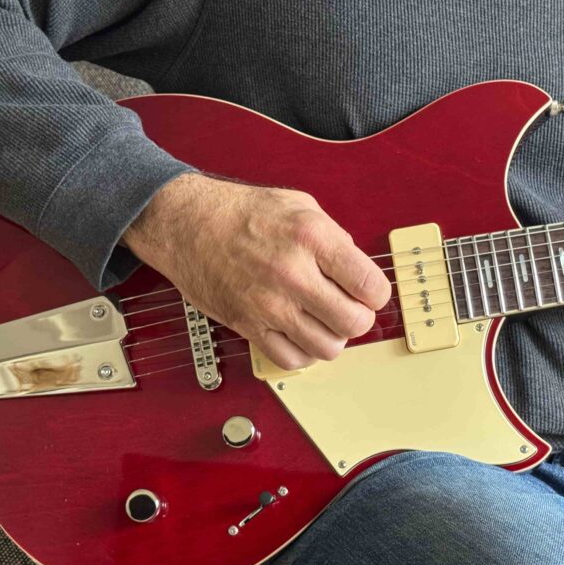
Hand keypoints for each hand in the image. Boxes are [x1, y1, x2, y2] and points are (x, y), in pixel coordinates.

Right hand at [122, 173, 391, 369]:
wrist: (186, 223)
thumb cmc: (240, 212)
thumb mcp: (299, 205)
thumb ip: (334, 237)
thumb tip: (357, 270)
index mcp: (311, 238)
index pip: (371, 286)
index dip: (377, 294)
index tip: (369, 292)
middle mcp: (292, 274)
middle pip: (353, 323)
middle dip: (359, 318)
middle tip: (349, 308)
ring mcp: (269, 304)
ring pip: (327, 348)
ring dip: (333, 338)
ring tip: (324, 321)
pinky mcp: (248, 325)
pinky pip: (291, 359)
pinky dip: (304, 353)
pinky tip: (302, 334)